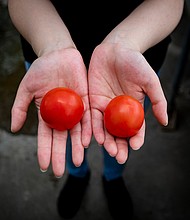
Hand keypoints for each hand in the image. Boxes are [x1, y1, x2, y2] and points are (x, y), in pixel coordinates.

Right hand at [11, 48, 91, 176]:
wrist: (58, 55)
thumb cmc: (41, 70)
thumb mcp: (26, 89)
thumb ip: (19, 108)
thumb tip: (13, 129)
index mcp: (48, 115)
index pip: (45, 137)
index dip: (44, 151)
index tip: (43, 166)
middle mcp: (62, 116)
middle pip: (61, 139)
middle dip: (60, 155)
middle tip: (59, 172)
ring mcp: (75, 109)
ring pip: (77, 132)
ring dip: (77, 147)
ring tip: (77, 162)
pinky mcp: (86, 101)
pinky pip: (88, 118)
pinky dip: (88, 130)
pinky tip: (88, 142)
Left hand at [88, 43, 167, 162]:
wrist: (116, 49)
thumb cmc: (135, 63)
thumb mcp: (150, 81)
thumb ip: (157, 101)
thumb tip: (165, 122)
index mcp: (133, 109)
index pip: (135, 128)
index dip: (136, 139)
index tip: (135, 147)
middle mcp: (119, 111)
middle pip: (119, 133)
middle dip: (119, 146)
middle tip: (119, 157)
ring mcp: (105, 107)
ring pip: (104, 128)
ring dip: (106, 140)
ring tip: (107, 150)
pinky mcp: (92, 101)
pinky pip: (90, 117)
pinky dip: (92, 128)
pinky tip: (92, 138)